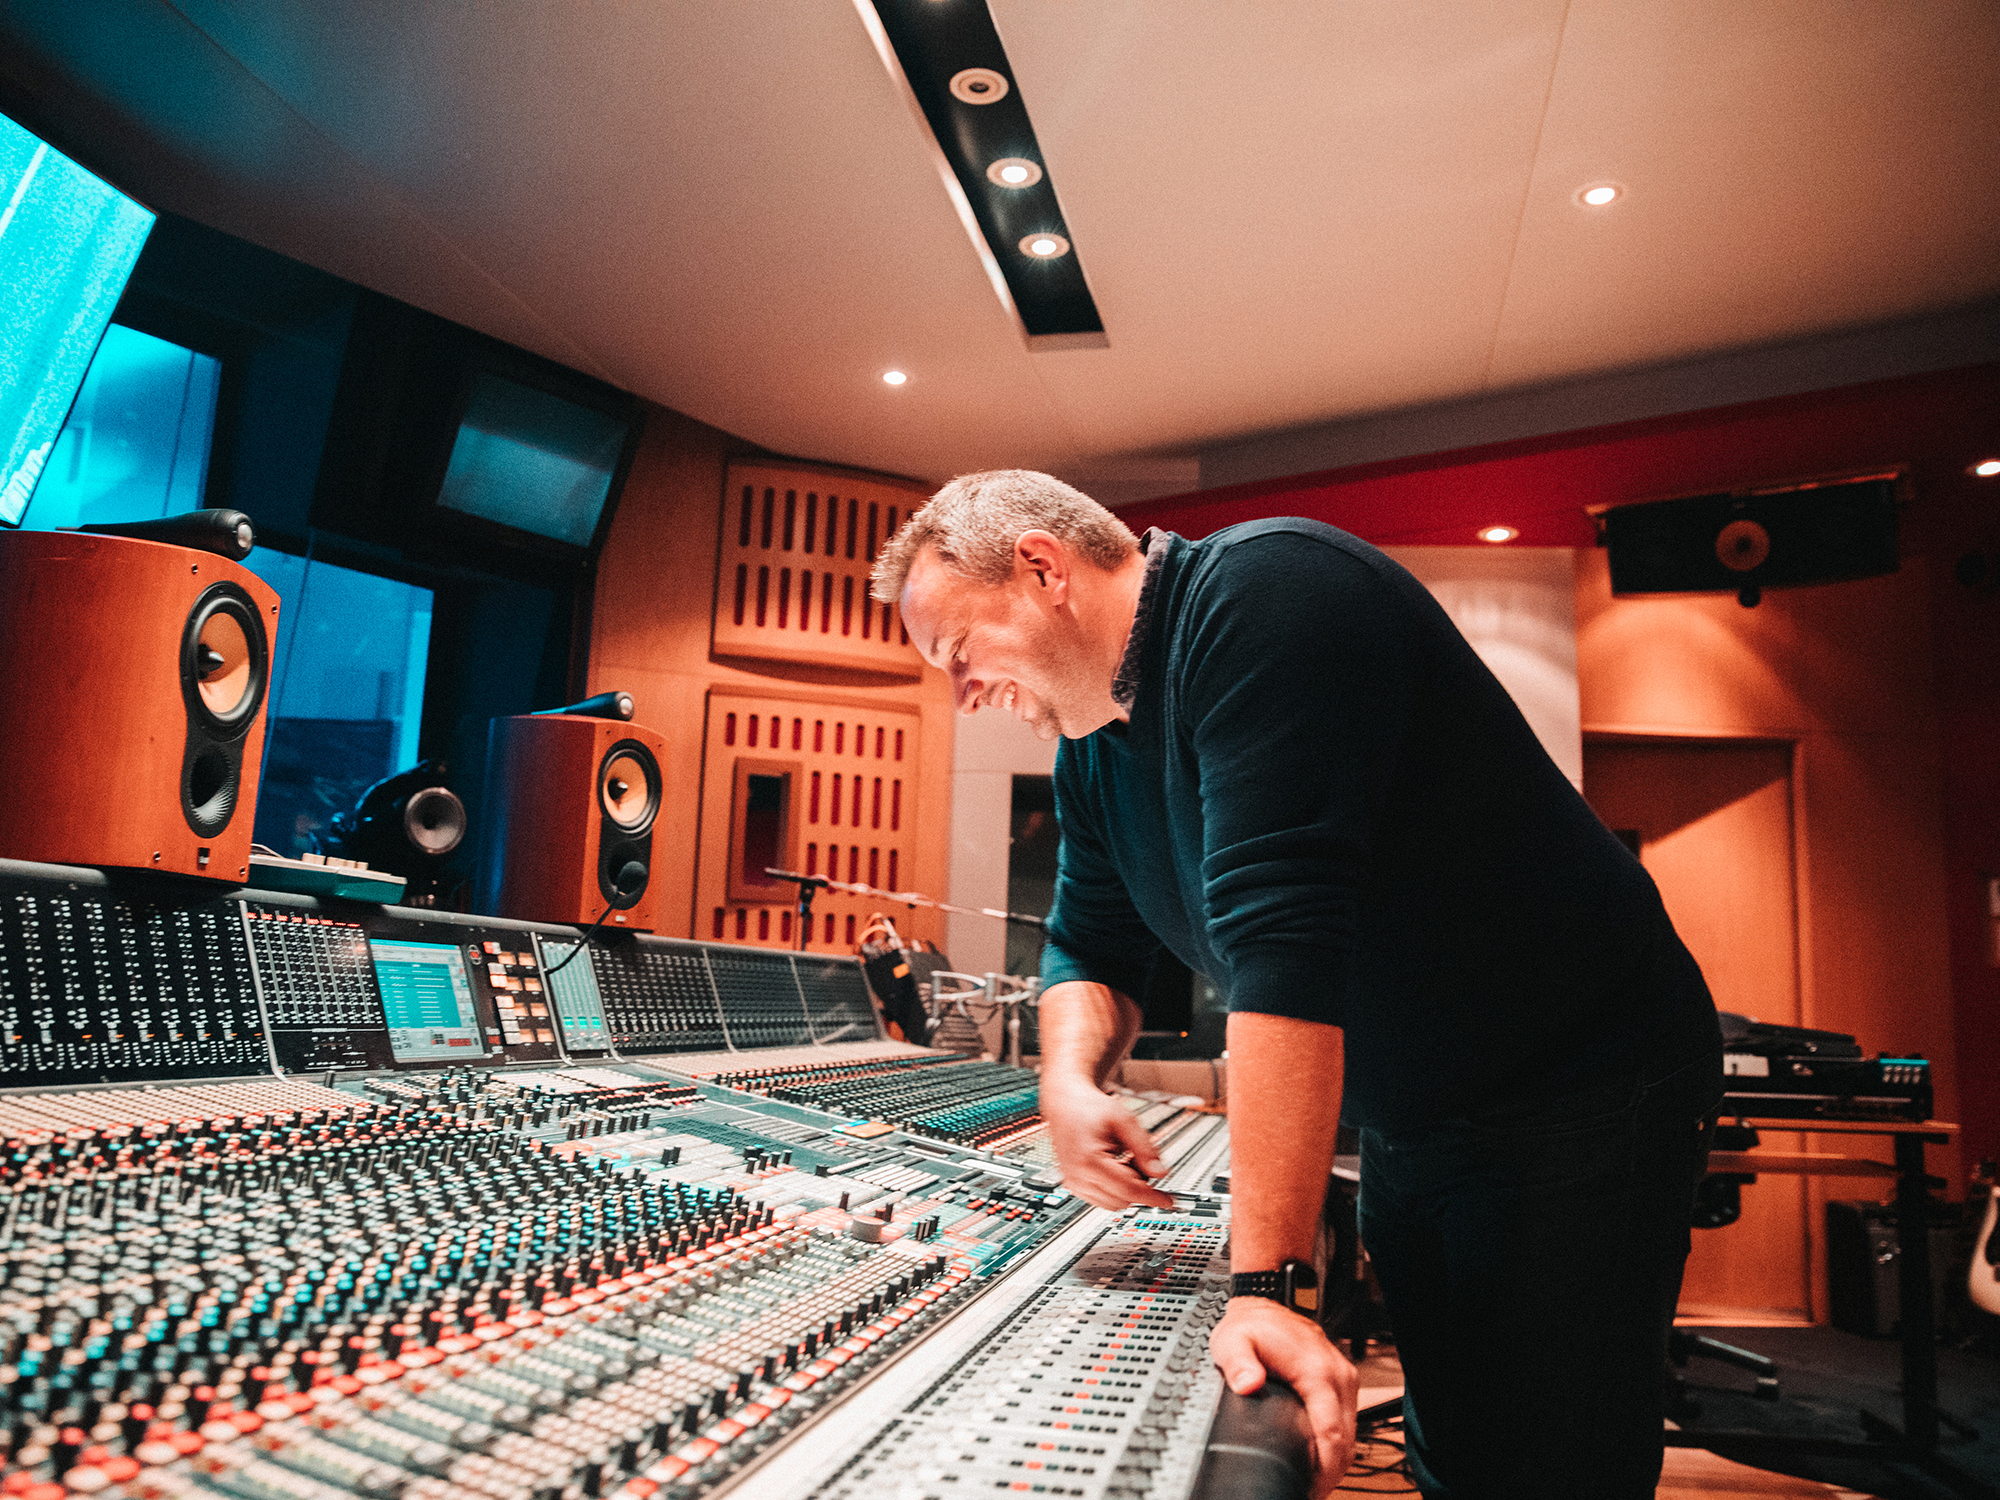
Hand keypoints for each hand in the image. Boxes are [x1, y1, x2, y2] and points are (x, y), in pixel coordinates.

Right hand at [1039, 1071, 1173, 1209]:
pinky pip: (1100, 1200)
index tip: (1168, 1200)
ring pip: (1112, 1204)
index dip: (1152, 1197)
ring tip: (1125, 1160)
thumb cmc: (1089, 1107)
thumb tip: (1161, 1173)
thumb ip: (1145, 1148)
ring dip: (1126, 1190)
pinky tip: (1115, 1167)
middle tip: (1141, 1161)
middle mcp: (1077, 1176)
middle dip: (1138, 1187)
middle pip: (1122, 1200)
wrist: (1065, 1103)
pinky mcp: (1073, 1184)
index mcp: (1089, 1160)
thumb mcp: (1124, 1120)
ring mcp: (1073, 1182)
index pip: (1128, 1190)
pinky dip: (1114, 1190)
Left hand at [1210, 1296, 1358, 1494]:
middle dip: (1331, 1474)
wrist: (1267, 1304)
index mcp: (1317, 1371)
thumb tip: (1248, 1384)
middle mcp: (1338, 1375)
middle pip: (1346, 1441)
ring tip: (1313, 1484)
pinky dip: (1337, 1445)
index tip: (1311, 1489)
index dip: (1324, 1469)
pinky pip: (1347, 1422)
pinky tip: (1321, 1460)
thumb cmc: (1251, 1324)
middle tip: (1308, 1492)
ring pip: (1351, 1434)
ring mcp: (1343, 1379)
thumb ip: (1237, 1363)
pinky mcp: (1342, 1383)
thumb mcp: (1232, 1340)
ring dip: (1336, 1462)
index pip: (1332, 1433)